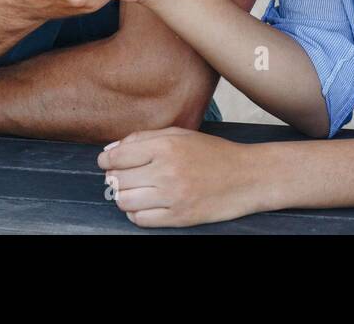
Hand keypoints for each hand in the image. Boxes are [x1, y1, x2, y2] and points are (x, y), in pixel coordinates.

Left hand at [97, 127, 266, 226]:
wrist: (247, 177)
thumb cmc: (212, 153)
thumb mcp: (180, 135)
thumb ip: (143, 139)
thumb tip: (109, 152)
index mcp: (166, 146)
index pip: (117, 157)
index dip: (106, 161)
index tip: (107, 163)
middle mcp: (167, 171)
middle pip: (118, 180)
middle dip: (116, 178)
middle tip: (126, 176)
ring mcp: (172, 197)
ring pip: (124, 202)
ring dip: (124, 196)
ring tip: (136, 190)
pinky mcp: (179, 218)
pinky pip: (140, 220)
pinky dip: (137, 213)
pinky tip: (148, 203)